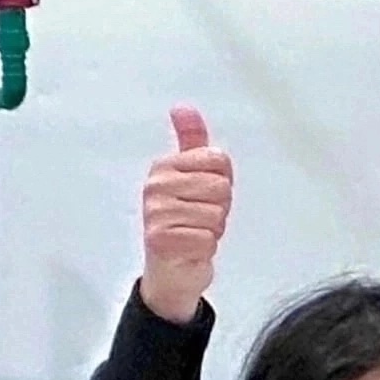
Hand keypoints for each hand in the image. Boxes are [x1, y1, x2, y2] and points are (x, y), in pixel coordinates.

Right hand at [140, 105, 233, 326]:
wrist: (172, 271)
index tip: (205, 196)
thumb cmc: (185, 222)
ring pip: (215, 215)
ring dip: (213, 230)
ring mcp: (156, 213)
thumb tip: (183, 108)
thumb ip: (192, 143)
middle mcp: (156, 186)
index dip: (223, 183)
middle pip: (220, 187)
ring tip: (195, 233)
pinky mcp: (162, 240)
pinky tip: (192, 249)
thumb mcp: (191, 178)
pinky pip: (207, 239)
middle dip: (220, 209)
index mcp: (164, 166)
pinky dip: (206, 248)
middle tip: (201, 219)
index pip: (219, 161)